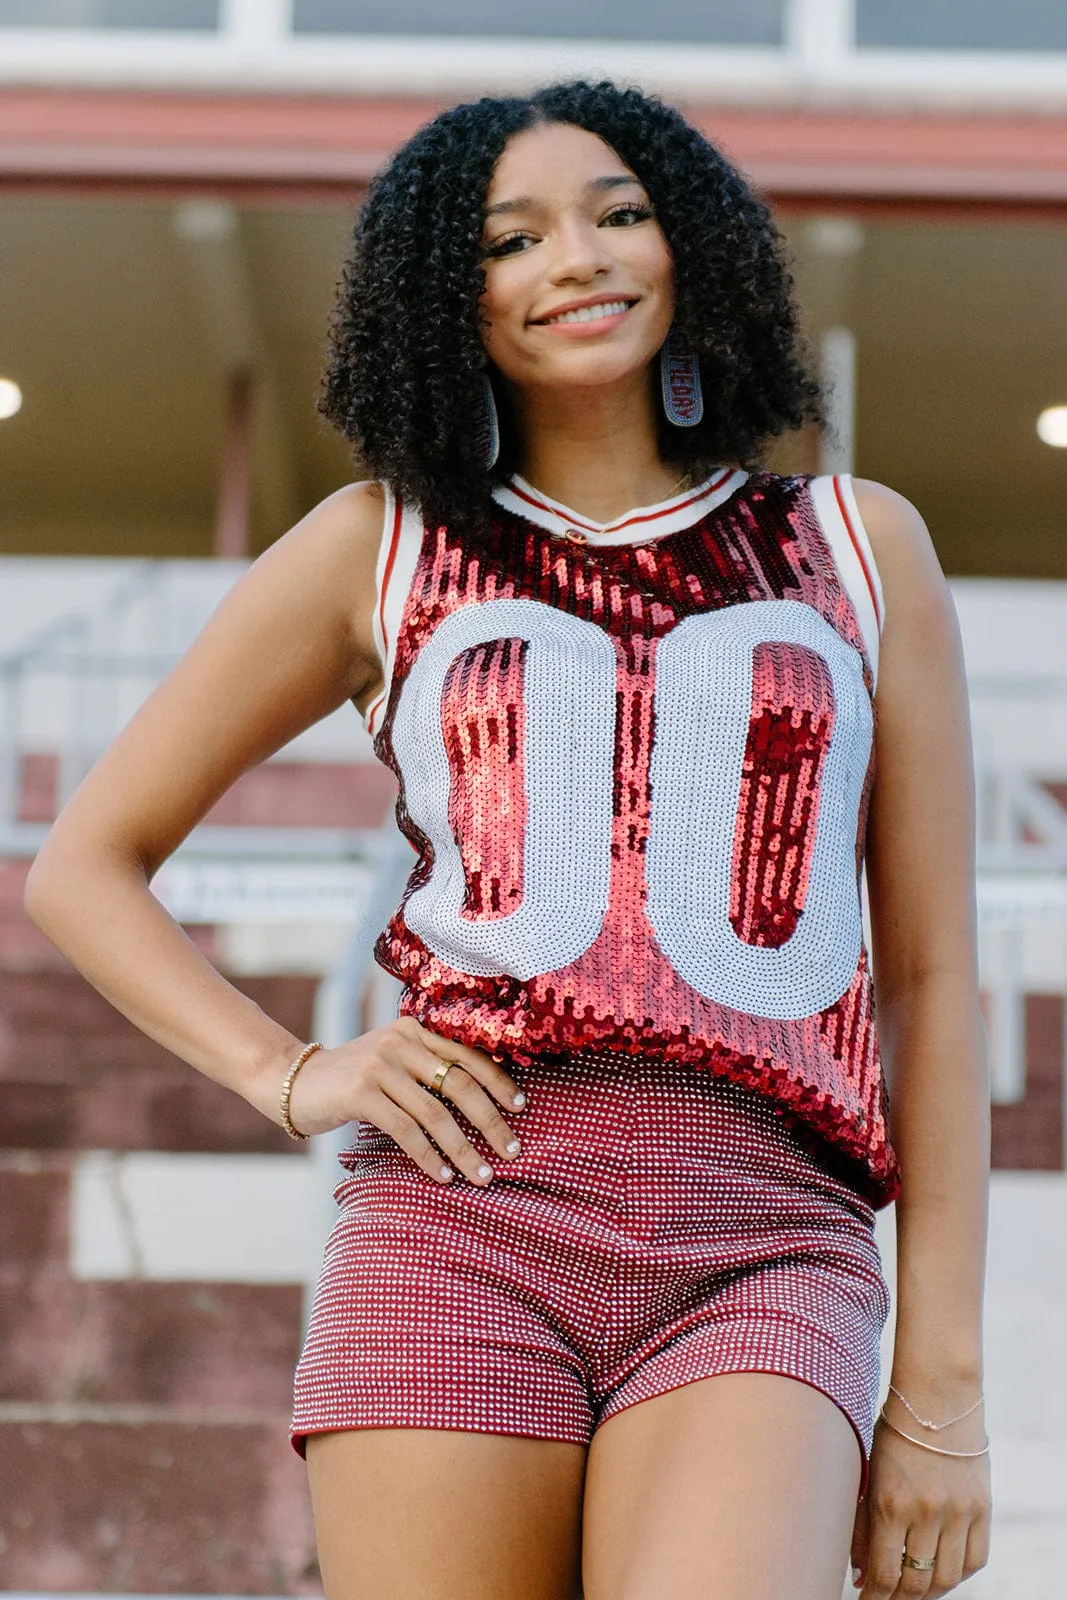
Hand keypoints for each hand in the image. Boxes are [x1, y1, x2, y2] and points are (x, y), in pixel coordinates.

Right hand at [284, 1017, 525, 1186]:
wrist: (295, 1080)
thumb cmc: (352, 1078)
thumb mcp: (392, 1061)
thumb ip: (426, 1068)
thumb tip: (482, 1104)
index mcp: (415, 1030)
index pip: (469, 1055)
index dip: (499, 1082)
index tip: (522, 1108)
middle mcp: (401, 1041)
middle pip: (461, 1084)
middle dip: (491, 1122)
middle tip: (511, 1151)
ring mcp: (380, 1066)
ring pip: (436, 1113)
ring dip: (463, 1149)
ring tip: (482, 1175)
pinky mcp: (361, 1093)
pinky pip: (407, 1130)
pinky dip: (429, 1156)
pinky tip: (443, 1175)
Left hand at [850, 1404, 991, 1596]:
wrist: (938, 1398)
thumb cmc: (894, 1434)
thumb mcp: (871, 1475)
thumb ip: (863, 1525)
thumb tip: (860, 1574)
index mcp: (892, 1503)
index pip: (885, 1575)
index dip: (874, 1596)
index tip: (865, 1598)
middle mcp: (927, 1512)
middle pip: (916, 1583)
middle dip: (897, 1598)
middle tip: (887, 1597)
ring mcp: (959, 1512)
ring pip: (947, 1579)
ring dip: (929, 1592)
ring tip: (914, 1589)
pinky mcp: (983, 1508)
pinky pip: (974, 1560)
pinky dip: (958, 1574)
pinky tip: (941, 1572)